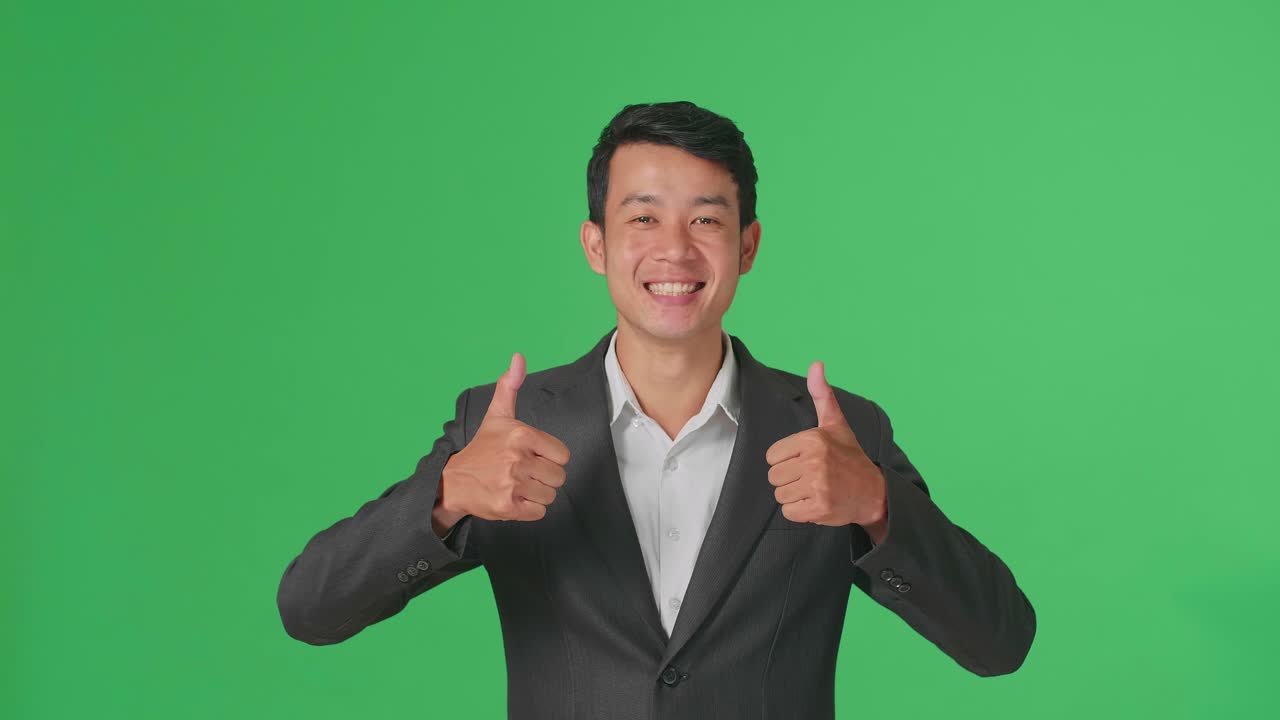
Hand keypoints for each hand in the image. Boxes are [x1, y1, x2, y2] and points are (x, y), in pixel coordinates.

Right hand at [433, 352, 570, 529]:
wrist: (454, 481)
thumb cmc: (482, 448)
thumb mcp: (496, 415)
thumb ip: (510, 386)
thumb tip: (518, 357)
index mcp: (521, 434)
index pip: (563, 455)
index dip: (549, 458)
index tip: (531, 456)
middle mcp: (517, 459)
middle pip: (559, 477)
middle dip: (544, 477)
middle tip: (522, 473)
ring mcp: (512, 484)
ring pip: (550, 495)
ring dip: (536, 493)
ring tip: (516, 485)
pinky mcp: (508, 507)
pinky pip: (538, 512)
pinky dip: (528, 509)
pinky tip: (513, 498)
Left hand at [765, 360, 887, 539]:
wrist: (874, 493)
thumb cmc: (850, 457)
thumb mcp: (836, 424)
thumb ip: (822, 395)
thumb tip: (816, 364)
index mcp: (813, 439)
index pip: (772, 456)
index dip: (786, 461)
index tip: (806, 461)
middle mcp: (816, 460)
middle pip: (774, 477)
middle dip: (789, 480)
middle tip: (812, 478)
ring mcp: (818, 485)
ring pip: (780, 495)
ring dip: (795, 497)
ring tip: (815, 490)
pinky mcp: (820, 507)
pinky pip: (789, 512)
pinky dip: (800, 512)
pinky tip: (817, 503)